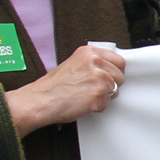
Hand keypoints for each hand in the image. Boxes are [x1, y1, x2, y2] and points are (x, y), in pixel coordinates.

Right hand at [5, 43, 125, 136]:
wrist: (40, 100)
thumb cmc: (53, 87)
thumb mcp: (73, 64)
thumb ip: (92, 64)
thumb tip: (107, 69)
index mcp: (89, 52)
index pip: (118, 60)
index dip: (114, 72)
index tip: (109, 77)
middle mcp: (95, 62)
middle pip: (120, 76)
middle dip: (111, 85)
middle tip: (93, 90)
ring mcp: (98, 78)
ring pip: (115, 90)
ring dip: (103, 97)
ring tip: (85, 96)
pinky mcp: (98, 94)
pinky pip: (107, 104)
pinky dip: (97, 107)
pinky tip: (83, 104)